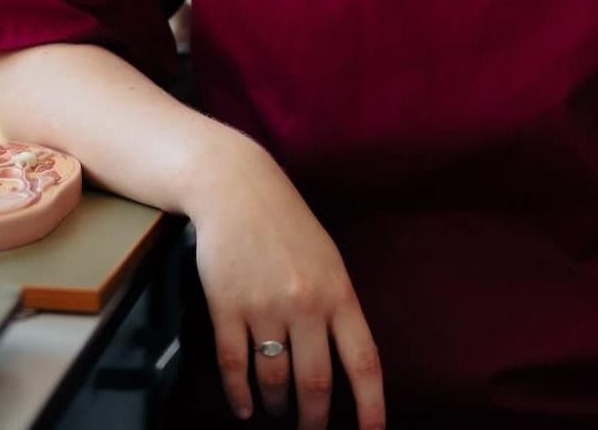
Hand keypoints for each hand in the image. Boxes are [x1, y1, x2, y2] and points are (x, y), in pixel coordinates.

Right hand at [185, 138, 385, 428]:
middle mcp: (305, 304)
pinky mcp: (227, 308)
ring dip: (277, 405)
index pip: (363, 360)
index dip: (371, 406)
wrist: (238, 191)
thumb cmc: (289, 225)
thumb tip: (345, 363)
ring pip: (273, 380)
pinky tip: (244, 408)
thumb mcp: (328, 260)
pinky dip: (239, 395)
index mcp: (338, 292)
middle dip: (314, 419)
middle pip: (315, 382)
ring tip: (278, 411)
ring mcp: (264, 308)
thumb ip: (337, 307)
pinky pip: (234, 367)